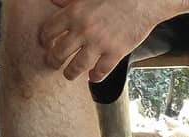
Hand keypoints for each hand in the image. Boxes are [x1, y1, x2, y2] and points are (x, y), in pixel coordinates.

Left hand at [39, 0, 162, 81]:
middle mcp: (84, 30)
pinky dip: (95, 76)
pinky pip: (101, 71)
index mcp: (74, 12)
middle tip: (53, 63)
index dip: (45, 39)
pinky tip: (92, 76)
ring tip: (69, 74)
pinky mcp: (115, 53)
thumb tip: (54, 2)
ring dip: (70, 73)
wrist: (144, 1)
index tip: (46, 44)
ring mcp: (100, 43)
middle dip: (53, 60)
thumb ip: (69, 0)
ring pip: (77, 66)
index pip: (49, 31)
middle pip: (59, 52)